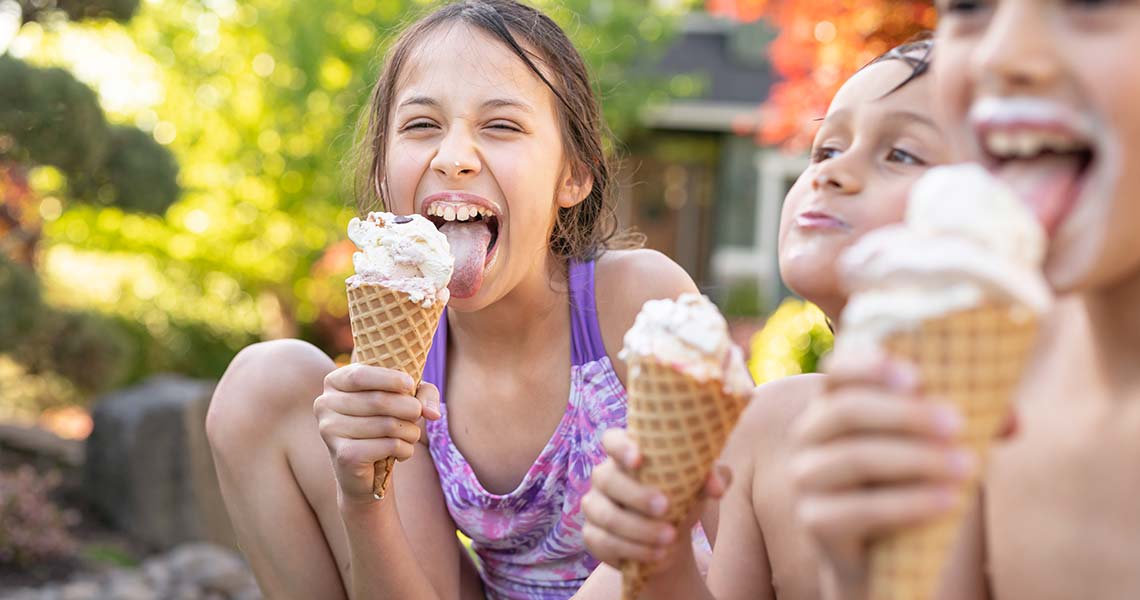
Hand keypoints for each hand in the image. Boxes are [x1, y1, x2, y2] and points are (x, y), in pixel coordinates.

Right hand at [314, 364, 440, 504]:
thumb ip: (423, 393)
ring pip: (387, 425)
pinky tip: (402, 452)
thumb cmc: (385, 424)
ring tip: (411, 435)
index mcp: (334, 382)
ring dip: (411, 431)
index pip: (360, 374)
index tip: (411, 385)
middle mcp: (325, 404)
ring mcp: (330, 431)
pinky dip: (405, 449)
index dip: (391, 378)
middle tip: (417, 415)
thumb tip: (433, 413)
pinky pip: (388, 445)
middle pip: (378, 400)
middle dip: (410, 408)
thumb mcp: (405, 398)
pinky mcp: (344, 455)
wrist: (365, 471)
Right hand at [582, 428, 730, 574]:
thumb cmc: (683, 498)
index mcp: (626, 455)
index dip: (620, 446)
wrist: (670, 538)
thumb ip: (712, 478)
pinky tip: (656, 555)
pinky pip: (602, 542)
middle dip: (636, 495)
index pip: (611, 439)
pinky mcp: (592, 536)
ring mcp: (595, 506)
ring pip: (605, 515)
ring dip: (637, 529)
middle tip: (666, 507)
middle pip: (606, 478)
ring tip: (669, 538)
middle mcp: (604, 477)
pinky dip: (631, 550)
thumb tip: (716, 487)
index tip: (639, 459)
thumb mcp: (700, 486)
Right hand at [789, 345, 976, 591]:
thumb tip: (1012, 421)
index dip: (870, 367)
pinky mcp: (814, 521)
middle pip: (848, 411)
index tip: (916, 376)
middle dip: (906, 414)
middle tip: (957, 424)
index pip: (838, 370)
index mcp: (834, 403)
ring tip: (966, 466)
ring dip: (916, 459)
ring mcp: (806, 478)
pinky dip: (908, 504)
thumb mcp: (932, 449)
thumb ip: (967, 427)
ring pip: (855, 458)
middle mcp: (810, 435)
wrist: (882, 558)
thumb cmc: (909, 485)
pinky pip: (859, 510)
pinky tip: (948, 501)